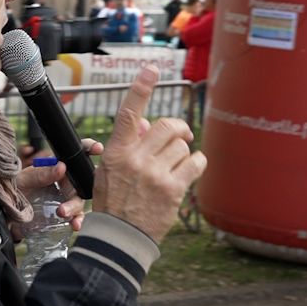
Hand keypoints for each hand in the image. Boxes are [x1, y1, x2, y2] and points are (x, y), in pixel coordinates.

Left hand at [14, 139, 103, 232]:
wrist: (6, 213)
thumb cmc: (14, 189)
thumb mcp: (23, 180)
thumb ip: (41, 174)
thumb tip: (61, 167)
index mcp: (56, 166)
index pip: (75, 154)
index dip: (88, 148)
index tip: (97, 148)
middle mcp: (65, 181)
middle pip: (82, 179)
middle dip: (84, 183)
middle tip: (75, 188)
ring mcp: (66, 197)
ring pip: (79, 200)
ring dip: (75, 207)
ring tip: (62, 213)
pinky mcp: (64, 214)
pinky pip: (77, 217)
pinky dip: (78, 221)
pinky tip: (74, 225)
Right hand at [90, 67, 206, 243]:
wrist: (120, 236)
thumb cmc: (114, 202)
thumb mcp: (109, 171)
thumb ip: (128, 146)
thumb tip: (148, 125)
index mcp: (116, 151)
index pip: (129, 113)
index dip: (141, 88)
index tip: (151, 69)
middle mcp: (136, 159)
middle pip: (167, 125)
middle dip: (179, 127)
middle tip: (181, 135)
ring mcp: (155, 174)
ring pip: (183, 145)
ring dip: (183, 151)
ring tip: (176, 165)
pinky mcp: (172, 189)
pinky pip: (195, 162)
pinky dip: (196, 163)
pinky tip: (189, 171)